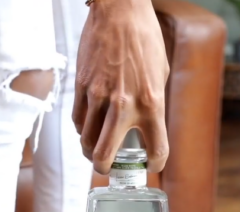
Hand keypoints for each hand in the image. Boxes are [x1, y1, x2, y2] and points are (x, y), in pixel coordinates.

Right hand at [73, 0, 169, 174]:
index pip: (156, 149)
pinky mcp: (82, 87)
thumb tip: (145, 125)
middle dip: (105, 169)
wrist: (119, 11)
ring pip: (86, 140)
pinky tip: (88, 129)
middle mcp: (124, 105)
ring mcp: (99, 97)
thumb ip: (153, 103)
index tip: (149, 165)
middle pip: (106, 154)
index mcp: (151, 103)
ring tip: (94, 150)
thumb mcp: (160, 74)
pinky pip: (78, 120)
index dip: (154, 164)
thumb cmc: (144, 39)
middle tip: (107, 169)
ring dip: (90, 151)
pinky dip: (82, 130)